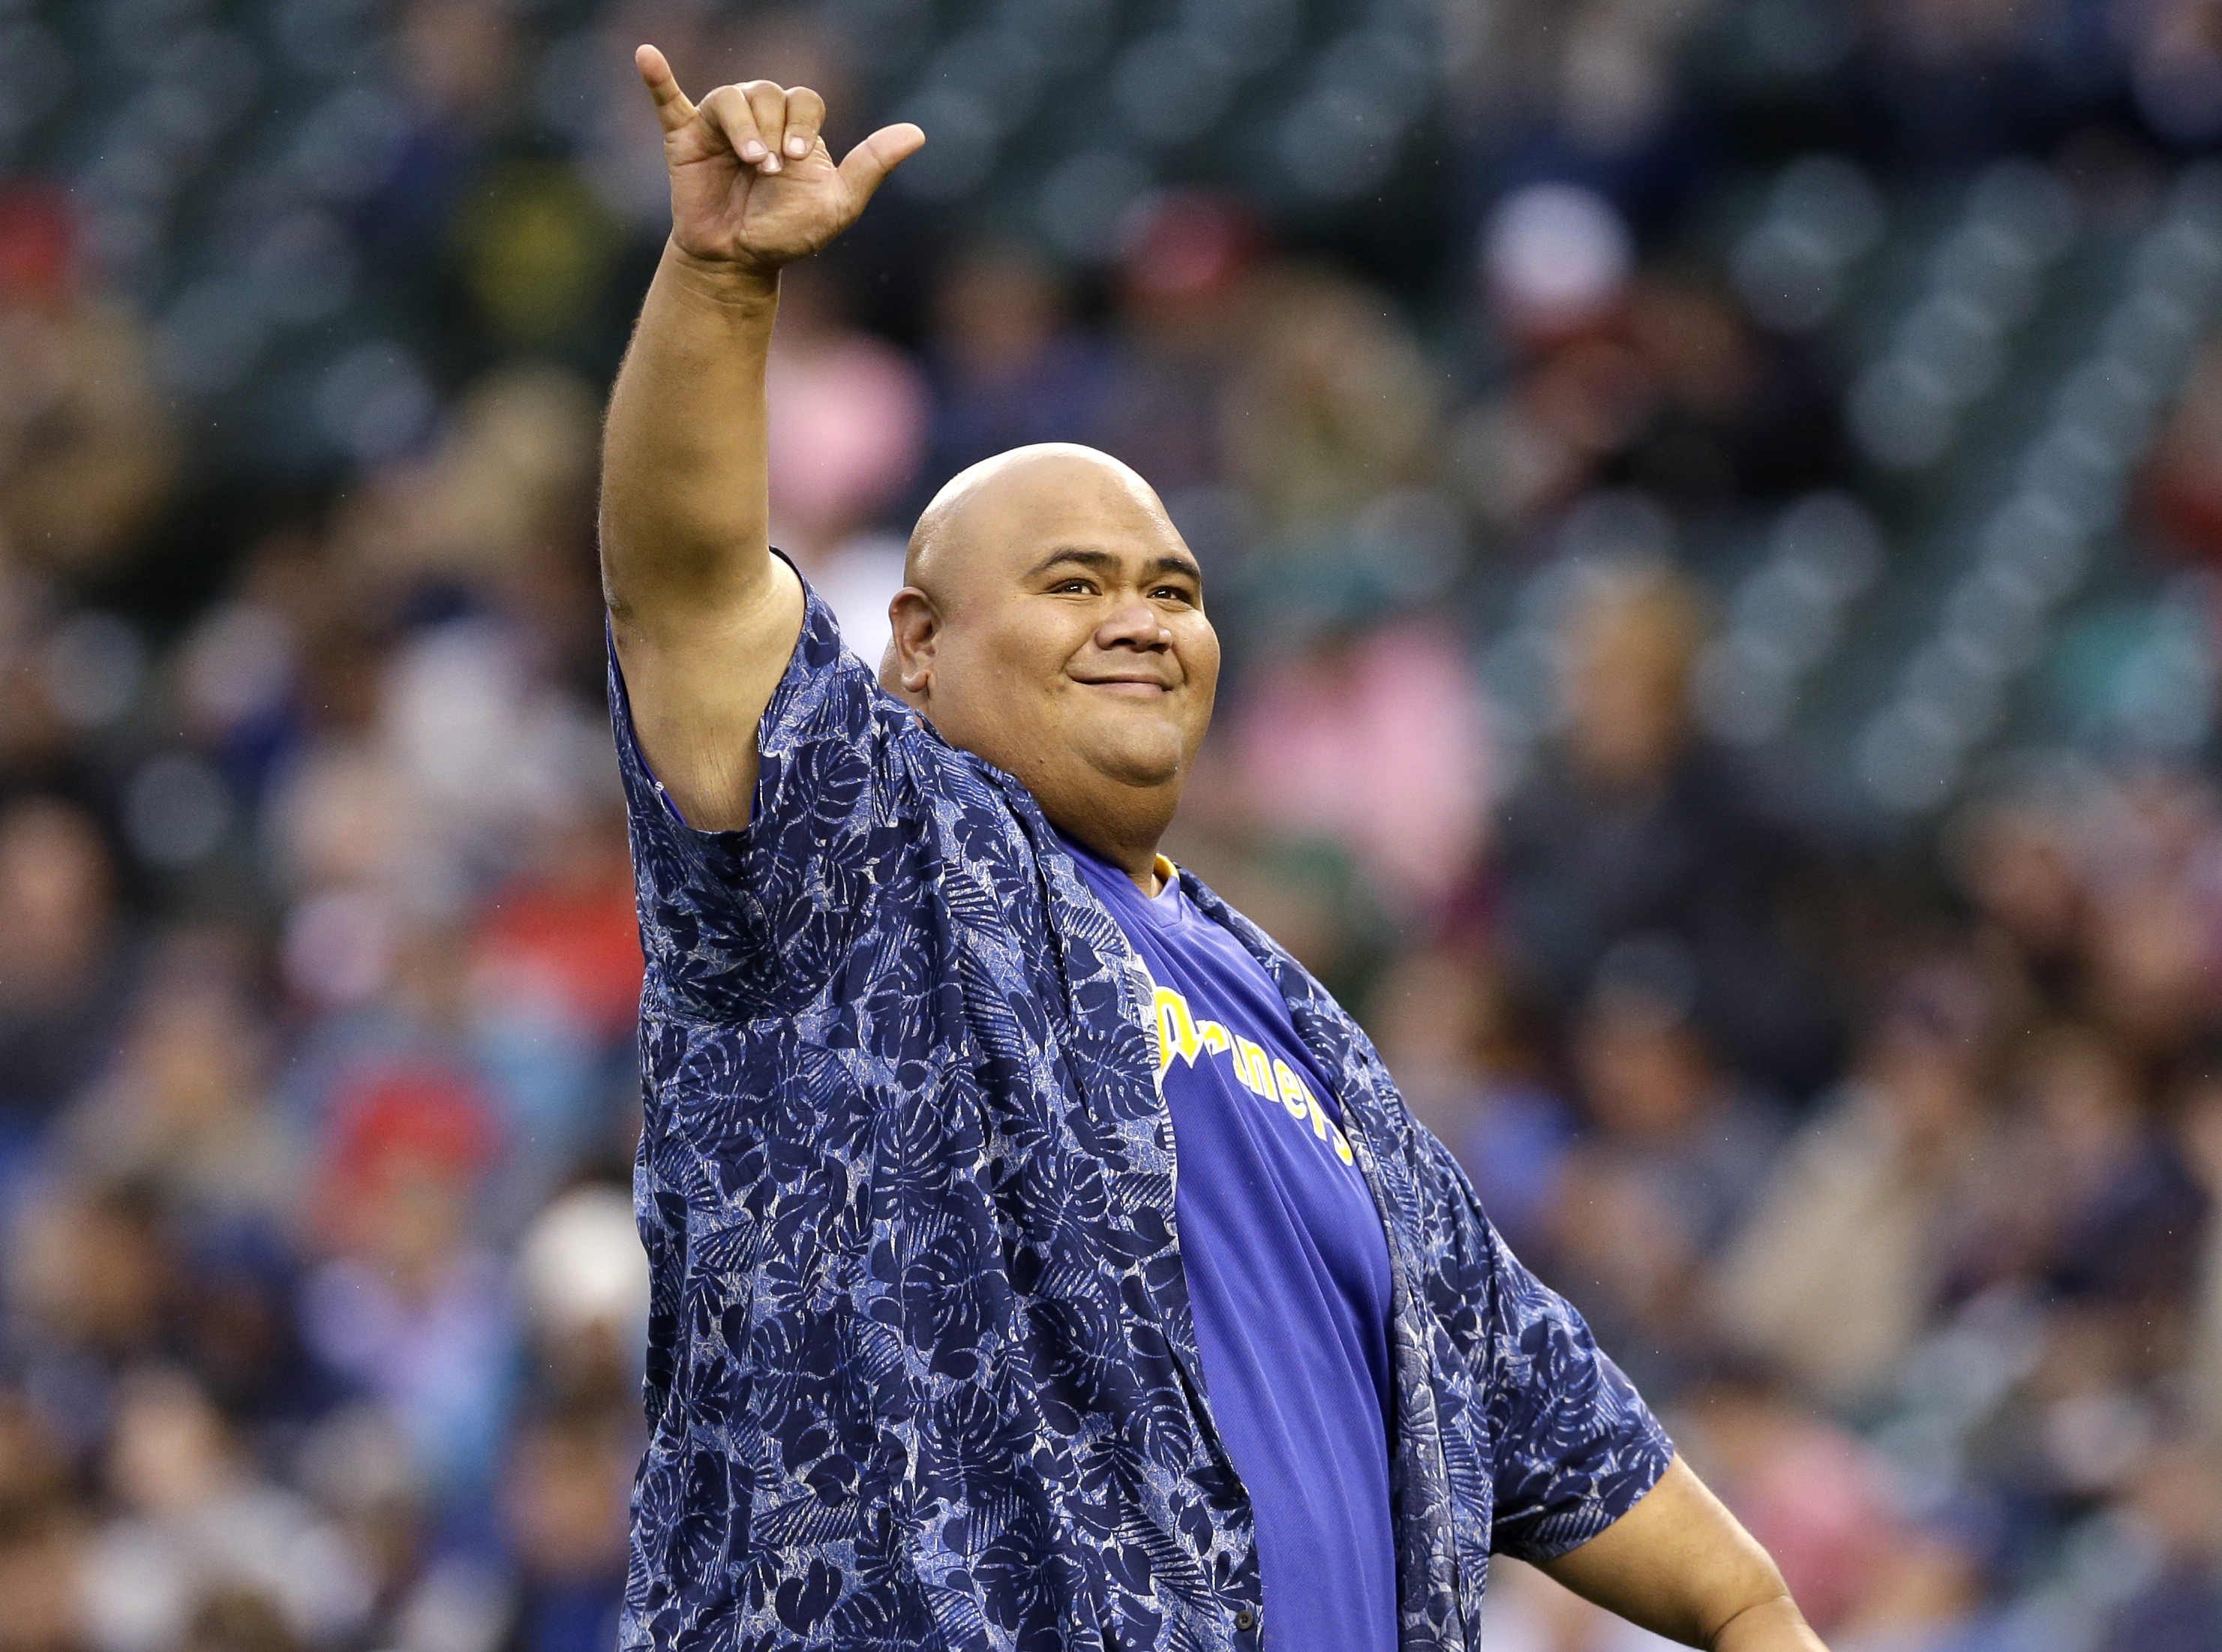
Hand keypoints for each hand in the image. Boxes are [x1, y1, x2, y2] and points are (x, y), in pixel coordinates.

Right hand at [636, 44, 924, 276]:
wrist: (738, 262)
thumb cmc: (787, 234)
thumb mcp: (837, 206)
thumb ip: (871, 167)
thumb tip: (918, 133)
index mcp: (797, 126)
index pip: (804, 99)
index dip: (801, 123)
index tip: (795, 159)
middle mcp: (760, 117)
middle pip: (767, 92)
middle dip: (773, 128)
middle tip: (769, 169)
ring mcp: (720, 125)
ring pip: (730, 97)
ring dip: (742, 126)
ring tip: (749, 162)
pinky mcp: (685, 138)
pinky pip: (668, 100)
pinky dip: (657, 79)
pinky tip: (647, 55)